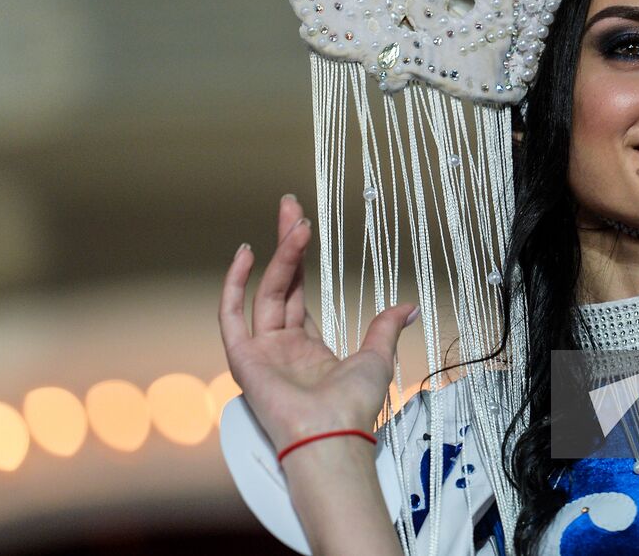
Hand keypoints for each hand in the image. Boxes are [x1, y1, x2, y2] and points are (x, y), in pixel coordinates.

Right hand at [219, 194, 417, 453]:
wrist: (334, 431)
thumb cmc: (354, 406)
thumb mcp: (376, 357)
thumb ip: (384, 328)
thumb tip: (408, 306)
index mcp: (307, 348)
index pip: (299, 292)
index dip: (301, 257)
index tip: (305, 224)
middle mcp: (280, 346)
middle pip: (281, 283)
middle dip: (287, 243)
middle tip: (292, 205)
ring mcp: (260, 351)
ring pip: (267, 291)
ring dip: (281, 255)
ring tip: (296, 223)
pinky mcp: (243, 358)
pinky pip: (230, 314)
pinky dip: (234, 284)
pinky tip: (246, 253)